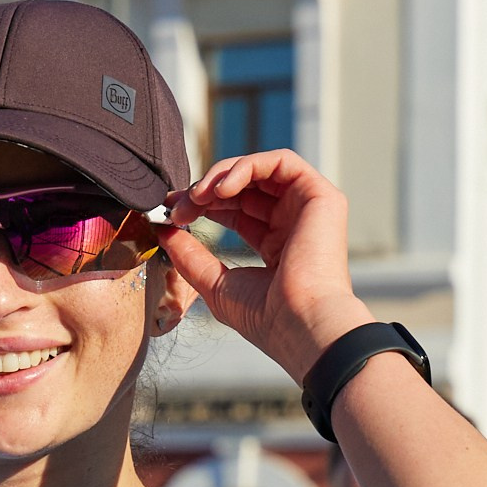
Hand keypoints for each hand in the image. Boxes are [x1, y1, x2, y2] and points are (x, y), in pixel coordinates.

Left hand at [157, 151, 373, 382]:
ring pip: (261, 169)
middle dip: (205, 191)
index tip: (171, 213)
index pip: (235, 211)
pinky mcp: (321, 196)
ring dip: (221, 176)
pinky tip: (221, 189)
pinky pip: (282, 162)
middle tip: (177, 207)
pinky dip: (247, 167)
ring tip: (197, 196)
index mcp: (275, 246)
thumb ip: (191, 257)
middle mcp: (293, 223)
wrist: (299, 325)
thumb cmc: (265, 318)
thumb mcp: (215, 284)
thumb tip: (164, 231)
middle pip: (244, 188)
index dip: (202, 205)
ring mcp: (309, 208)